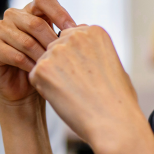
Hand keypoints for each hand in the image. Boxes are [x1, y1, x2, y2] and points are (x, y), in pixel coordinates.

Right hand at [0, 0, 77, 106]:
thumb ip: (69, 35)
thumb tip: (85, 27)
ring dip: (41, 57)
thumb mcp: (59, 48)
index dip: (59, 12)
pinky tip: (36, 72)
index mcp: (31, 10)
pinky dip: (27, 65)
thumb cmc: (45, 65)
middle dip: (52, 42)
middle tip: (63, 57)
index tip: (74, 30)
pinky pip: (12, 54)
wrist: (25, 89)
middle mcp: (13, 15)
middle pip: (35, 22)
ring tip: (51, 68)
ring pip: (25, 40)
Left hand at [28, 23, 142, 153]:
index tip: (86, 75)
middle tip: (78, 87)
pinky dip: (45, 90)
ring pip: (44, 62)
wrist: (113, 122)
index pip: (72, 38)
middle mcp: (75, 35)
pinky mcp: (42, 68)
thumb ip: (93, 52)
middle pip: (56, 48)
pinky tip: (63, 98)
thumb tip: (81, 54)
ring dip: (52, 77)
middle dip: (61, 66)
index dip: (75, 59)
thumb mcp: (113, 65)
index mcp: (95, 31)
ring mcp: (57, 50)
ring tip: (74, 94)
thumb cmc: (117, 100)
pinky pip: (35, 76)